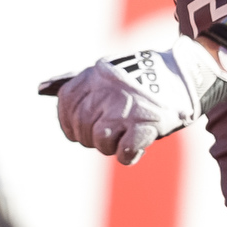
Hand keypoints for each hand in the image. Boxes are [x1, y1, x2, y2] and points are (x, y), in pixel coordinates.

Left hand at [52, 41, 226, 164]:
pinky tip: (135, 147)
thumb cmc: (143, 79)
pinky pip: (124, 152)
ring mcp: (126, 107)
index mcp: (93, 75)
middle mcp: (106, 90)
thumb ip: (74, 81)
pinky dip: (128, 154)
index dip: (71, 124)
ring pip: (99, 141)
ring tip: (123, 139)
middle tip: (110, 134)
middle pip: (81, 127)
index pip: (66, 106)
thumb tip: (40, 88)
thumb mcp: (106, 72)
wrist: (187, 75)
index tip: (85, 129)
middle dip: (91, 138)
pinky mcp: (146, 124)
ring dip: (109, 146)